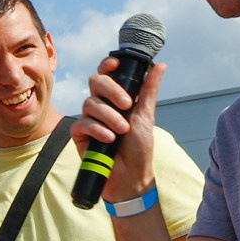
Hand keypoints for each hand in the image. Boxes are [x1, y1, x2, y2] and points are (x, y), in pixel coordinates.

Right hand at [72, 59, 165, 201]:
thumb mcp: (146, 116)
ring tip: (122, 131)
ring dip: (109, 116)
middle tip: (127, 105)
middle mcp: (100, 105)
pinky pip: (83, 123)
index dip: (107, 65)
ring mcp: (89, 119)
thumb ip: (148, 90)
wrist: (131, 176)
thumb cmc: (138, 148)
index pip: (106, 74)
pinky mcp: (79, 135)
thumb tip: (160, 66)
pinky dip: (97, 129)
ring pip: (90, 104)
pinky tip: (109, 138)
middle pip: (95, 82)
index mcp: (115, 98)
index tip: (115, 64)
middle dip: (112, 90)